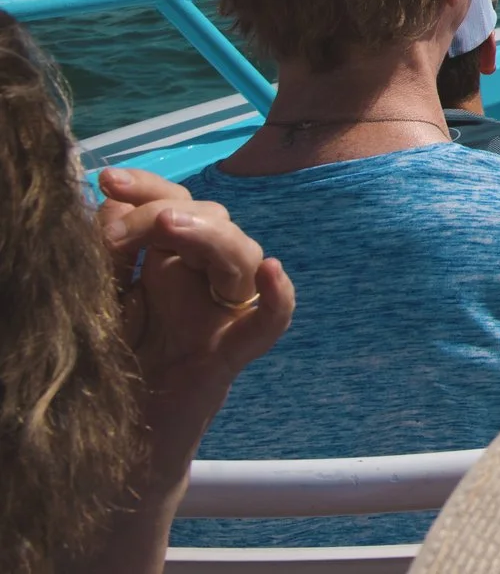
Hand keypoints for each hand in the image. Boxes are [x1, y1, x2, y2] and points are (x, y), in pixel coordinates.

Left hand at [96, 168, 293, 441]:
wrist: (109, 445)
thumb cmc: (106, 372)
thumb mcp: (97, 302)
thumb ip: (107, 254)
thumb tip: (112, 202)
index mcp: (171, 262)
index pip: (177, 205)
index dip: (150, 186)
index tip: (107, 179)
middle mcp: (202, 282)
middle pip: (215, 221)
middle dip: (171, 212)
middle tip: (120, 232)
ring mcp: (219, 318)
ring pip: (242, 259)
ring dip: (212, 236)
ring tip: (170, 227)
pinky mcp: (226, 356)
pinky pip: (267, 325)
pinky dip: (276, 297)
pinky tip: (271, 272)